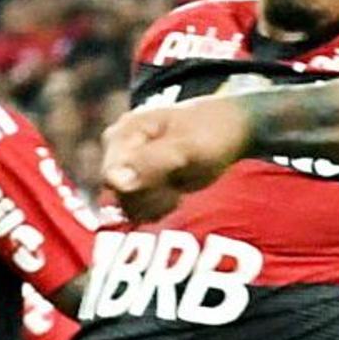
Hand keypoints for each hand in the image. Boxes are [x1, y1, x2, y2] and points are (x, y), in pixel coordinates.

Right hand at [97, 94, 251, 221]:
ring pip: (127, 205)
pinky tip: (174, 194)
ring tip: (177, 185)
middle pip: (119, 194)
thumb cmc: (210, 131)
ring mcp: (128, 167)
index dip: (137, 189)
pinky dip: (157, 208)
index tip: (168, 181)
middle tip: (177, 182)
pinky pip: (137, 209)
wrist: (228, 130)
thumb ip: (152, 163)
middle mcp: (120, 150)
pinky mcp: (138, 182)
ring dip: (155, 204)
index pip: (111, 176)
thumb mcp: (187, 147)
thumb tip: (116, 182)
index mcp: (125, 132)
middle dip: (150, 196)